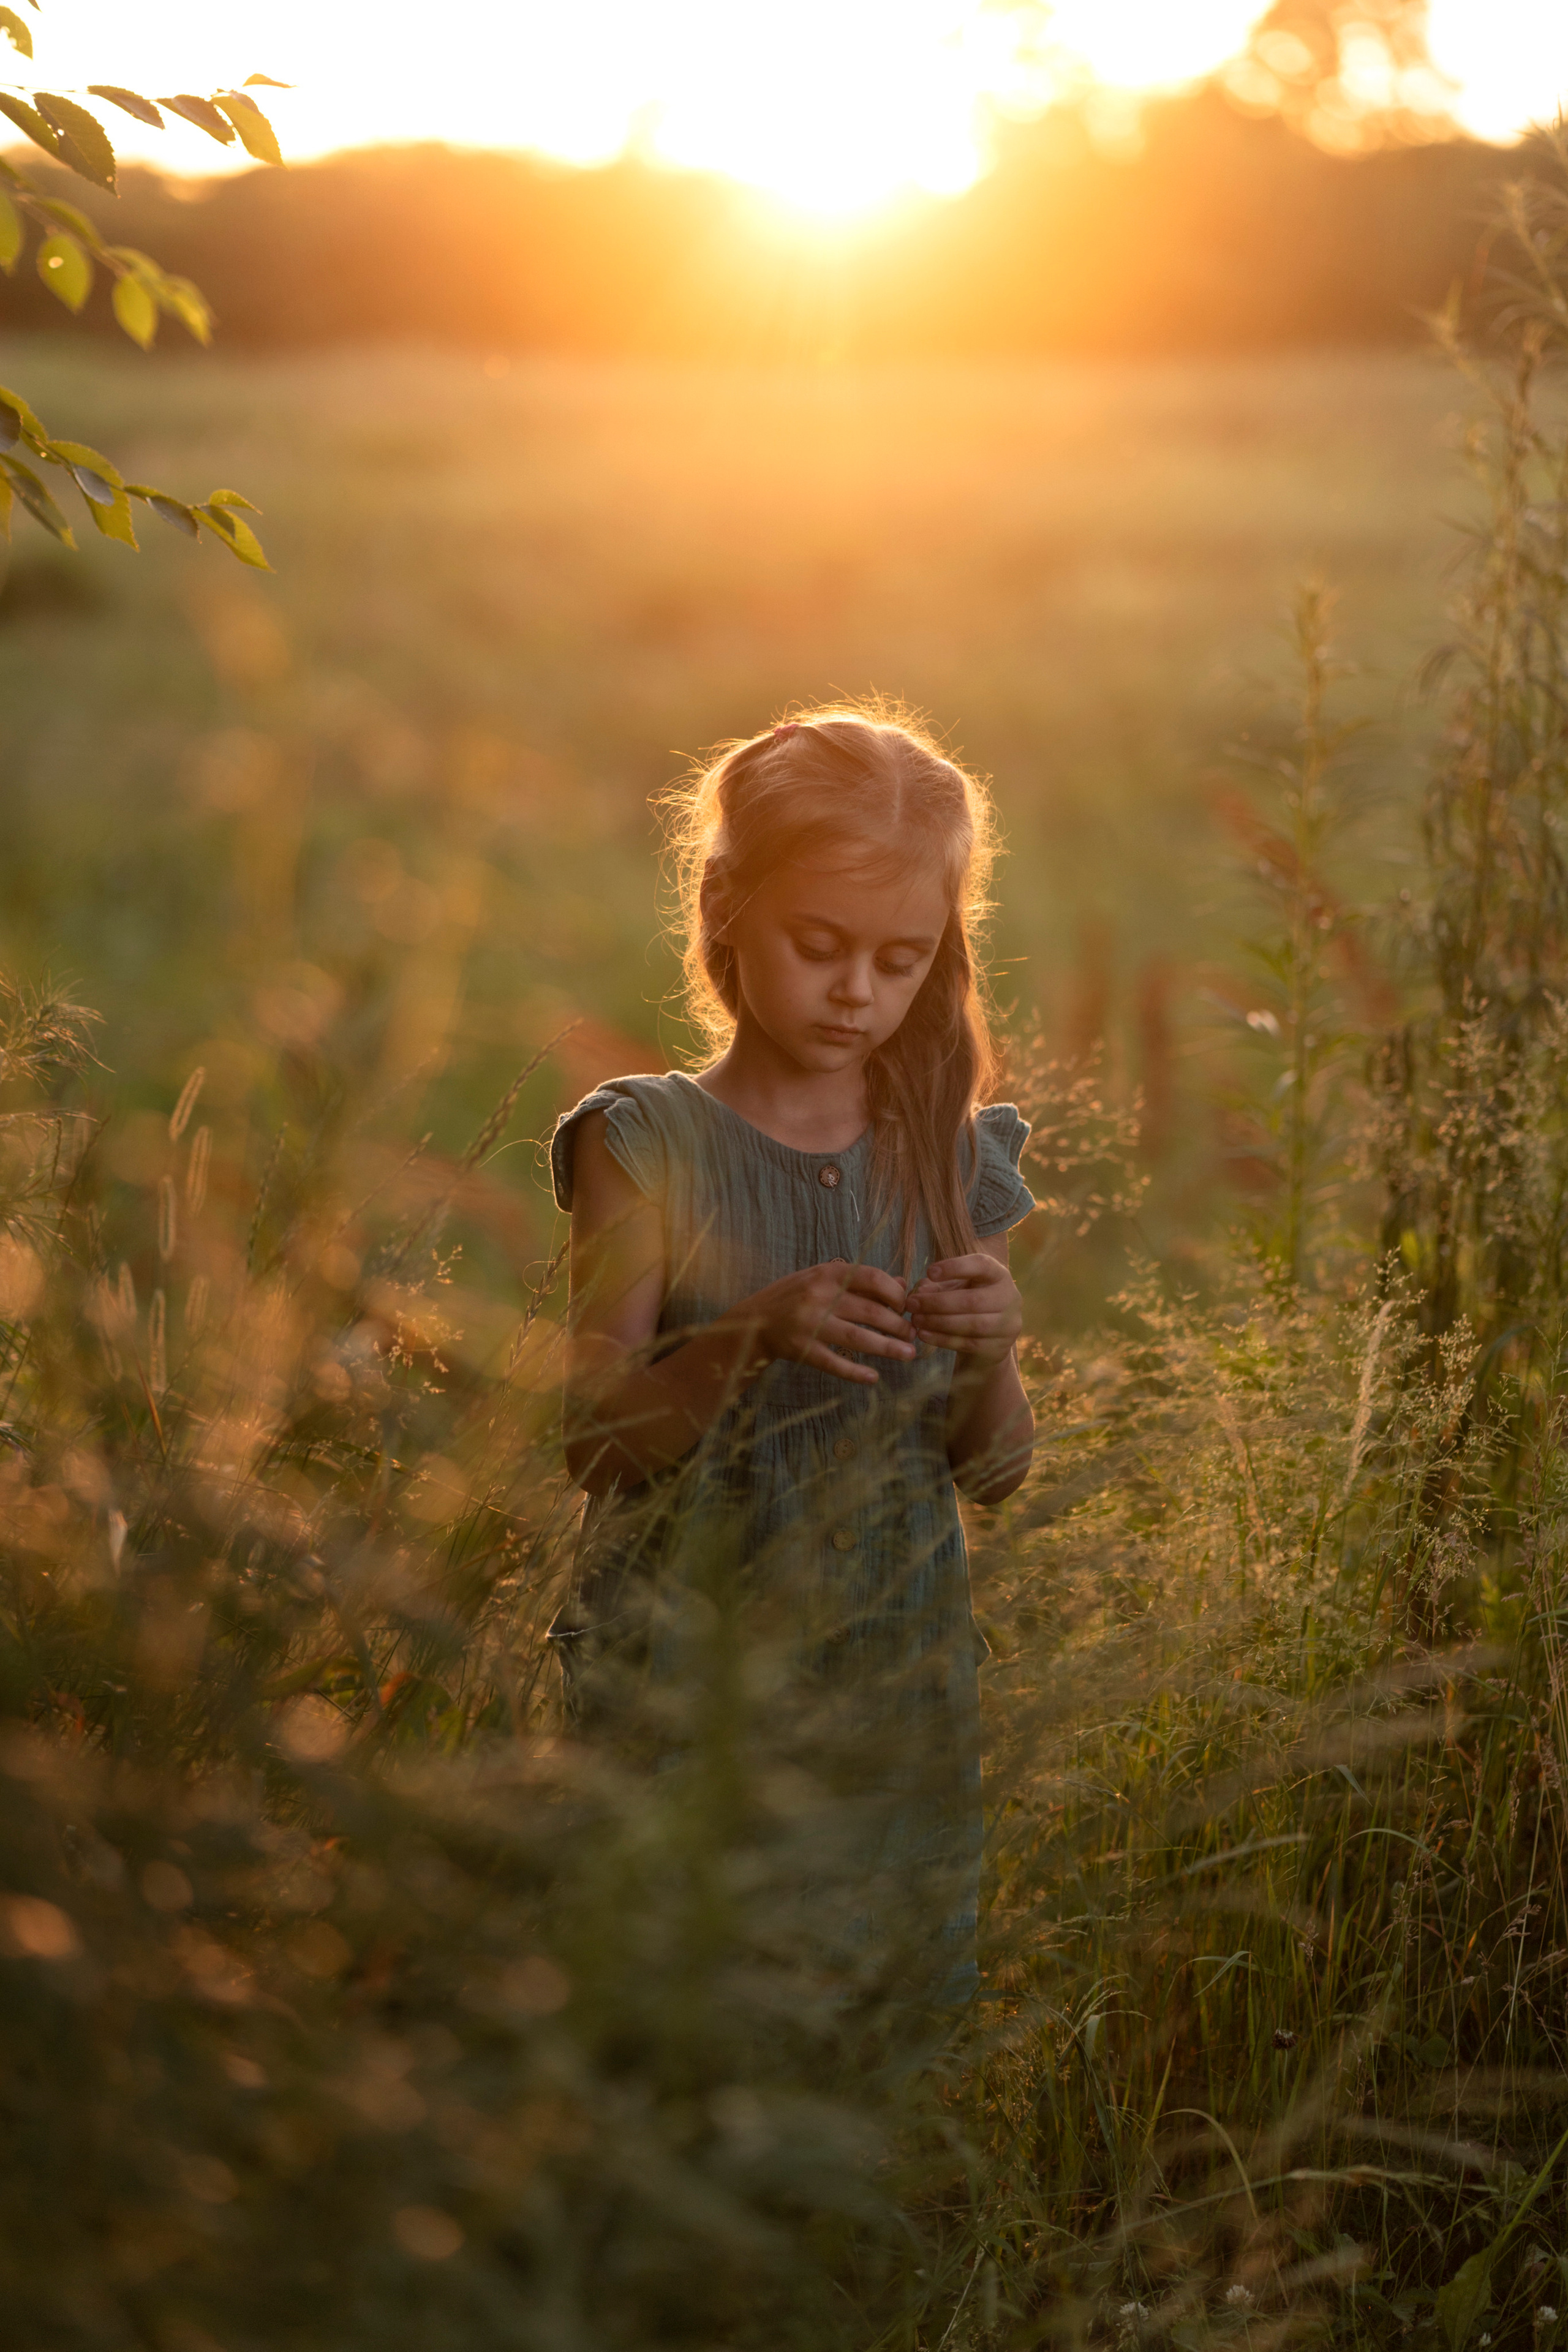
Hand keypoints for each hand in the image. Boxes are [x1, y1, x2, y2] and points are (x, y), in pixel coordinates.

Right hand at [734, 1259, 915, 1386]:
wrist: (754, 1320)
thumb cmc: (796, 1295)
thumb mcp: (825, 1279)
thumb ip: (861, 1280)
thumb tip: (902, 1282)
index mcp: (827, 1274)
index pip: (872, 1278)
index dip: (896, 1293)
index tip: (907, 1306)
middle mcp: (819, 1296)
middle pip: (870, 1311)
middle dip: (899, 1324)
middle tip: (914, 1335)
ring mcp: (810, 1324)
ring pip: (858, 1338)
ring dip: (888, 1348)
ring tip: (909, 1354)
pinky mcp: (802, 1350)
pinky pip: (834, 1363)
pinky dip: (855, 1372)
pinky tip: (873, 1378)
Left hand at [907, 1252, 1022, 1367]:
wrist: (988, 1336)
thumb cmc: (967, 1301)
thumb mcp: (954, 1288)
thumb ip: (937, 1286)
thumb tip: (919, 1292)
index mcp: (999, 1274)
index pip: (981, 1265)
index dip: (955, 1267)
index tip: (930, 1272)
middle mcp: (1009, 1297)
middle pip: (973, 1300)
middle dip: (937, 1303)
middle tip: (911, 1304)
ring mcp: (1008, 1325)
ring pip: (971, 1324)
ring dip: (938, 1322)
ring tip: (915, 1319)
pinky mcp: (999, 1347)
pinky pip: (968, 1343)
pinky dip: (942, 1339)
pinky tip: (923, 1334)